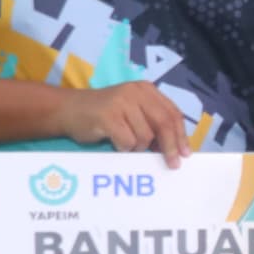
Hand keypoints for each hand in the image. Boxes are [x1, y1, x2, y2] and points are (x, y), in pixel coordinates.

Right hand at [57, 81, 189, 165]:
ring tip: (126, 145)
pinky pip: (128, 142)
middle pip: (164, 123)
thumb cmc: (103, 116)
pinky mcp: (108, 116)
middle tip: (173, 164)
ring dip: (139, 148)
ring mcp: (121, 102)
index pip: (173, 113)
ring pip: (145, 136)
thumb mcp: (133, 113)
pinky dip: (124, 149)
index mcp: (146, 90)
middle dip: (170, 147)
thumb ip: (152, 122)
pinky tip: (116, 144)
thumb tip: (176, 148)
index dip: (181, 135)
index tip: (186, 153)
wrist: (67, 110)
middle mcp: (136, 92)